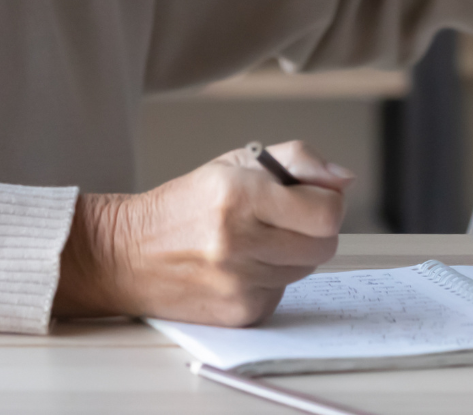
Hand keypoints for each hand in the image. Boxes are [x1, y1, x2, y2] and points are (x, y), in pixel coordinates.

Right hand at [54, 141, 353, 325]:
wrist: (127, 254)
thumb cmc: (190, 204)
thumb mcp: (240, 163)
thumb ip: (300, 160)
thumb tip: (345, 180)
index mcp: (241, 195)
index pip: (327, 212)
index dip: (328, 202)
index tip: (312, 198)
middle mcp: (238, 242)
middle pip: (324, 245)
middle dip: (313, 229)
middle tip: (284, 219)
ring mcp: (237, 282)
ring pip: (305, 269)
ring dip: (291, 254)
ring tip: (255, 241)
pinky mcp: (237, 313)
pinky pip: (283, 292)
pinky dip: (271, 278)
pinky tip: (240, 267)